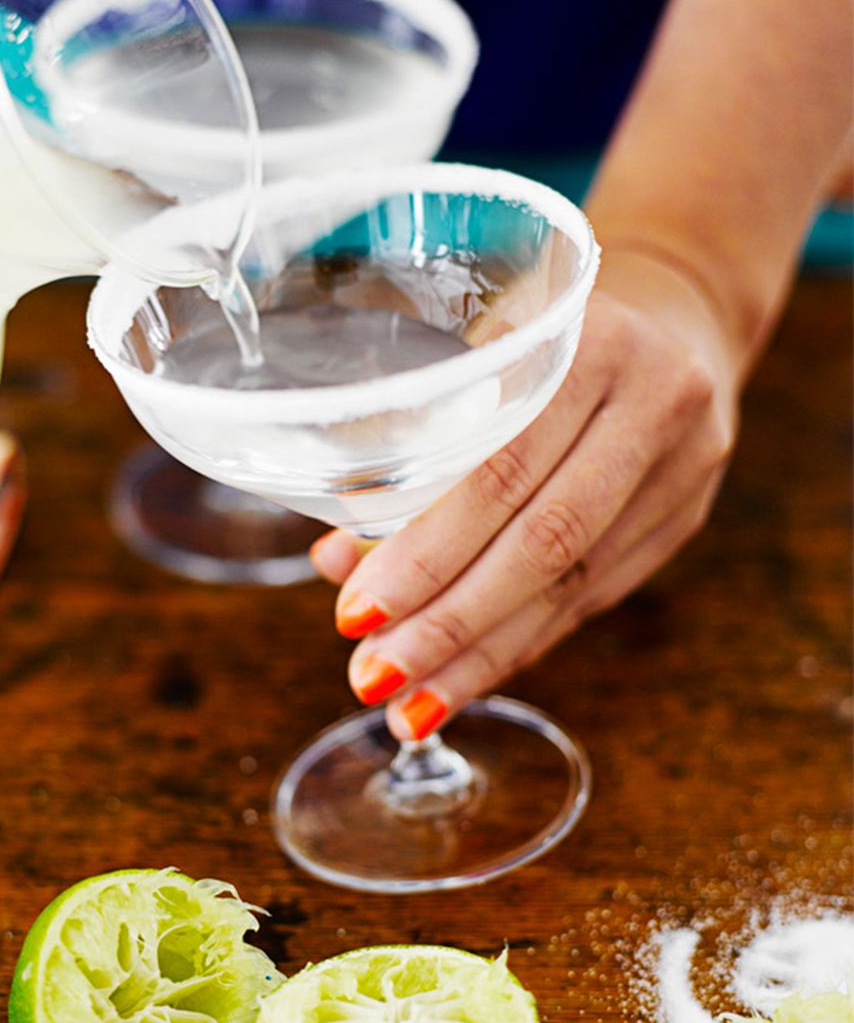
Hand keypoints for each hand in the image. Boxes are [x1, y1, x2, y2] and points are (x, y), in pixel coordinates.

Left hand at [310, 250, 739, 741]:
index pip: (501, 470)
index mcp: (591, 343)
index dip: (427, 552)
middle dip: (446, 623)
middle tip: (372, 677)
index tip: (355, 614)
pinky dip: (523, 642)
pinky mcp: (687, 515)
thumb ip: (415, 445)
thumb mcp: (482, 351)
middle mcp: (654, 403)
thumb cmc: (544, 335)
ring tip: (410, 705)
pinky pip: (595, 595)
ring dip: (481, 655)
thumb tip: (335, 559)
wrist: (673, 316)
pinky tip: (467, 678)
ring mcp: (685, 466)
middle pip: (542, 540)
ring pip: (573, 583)